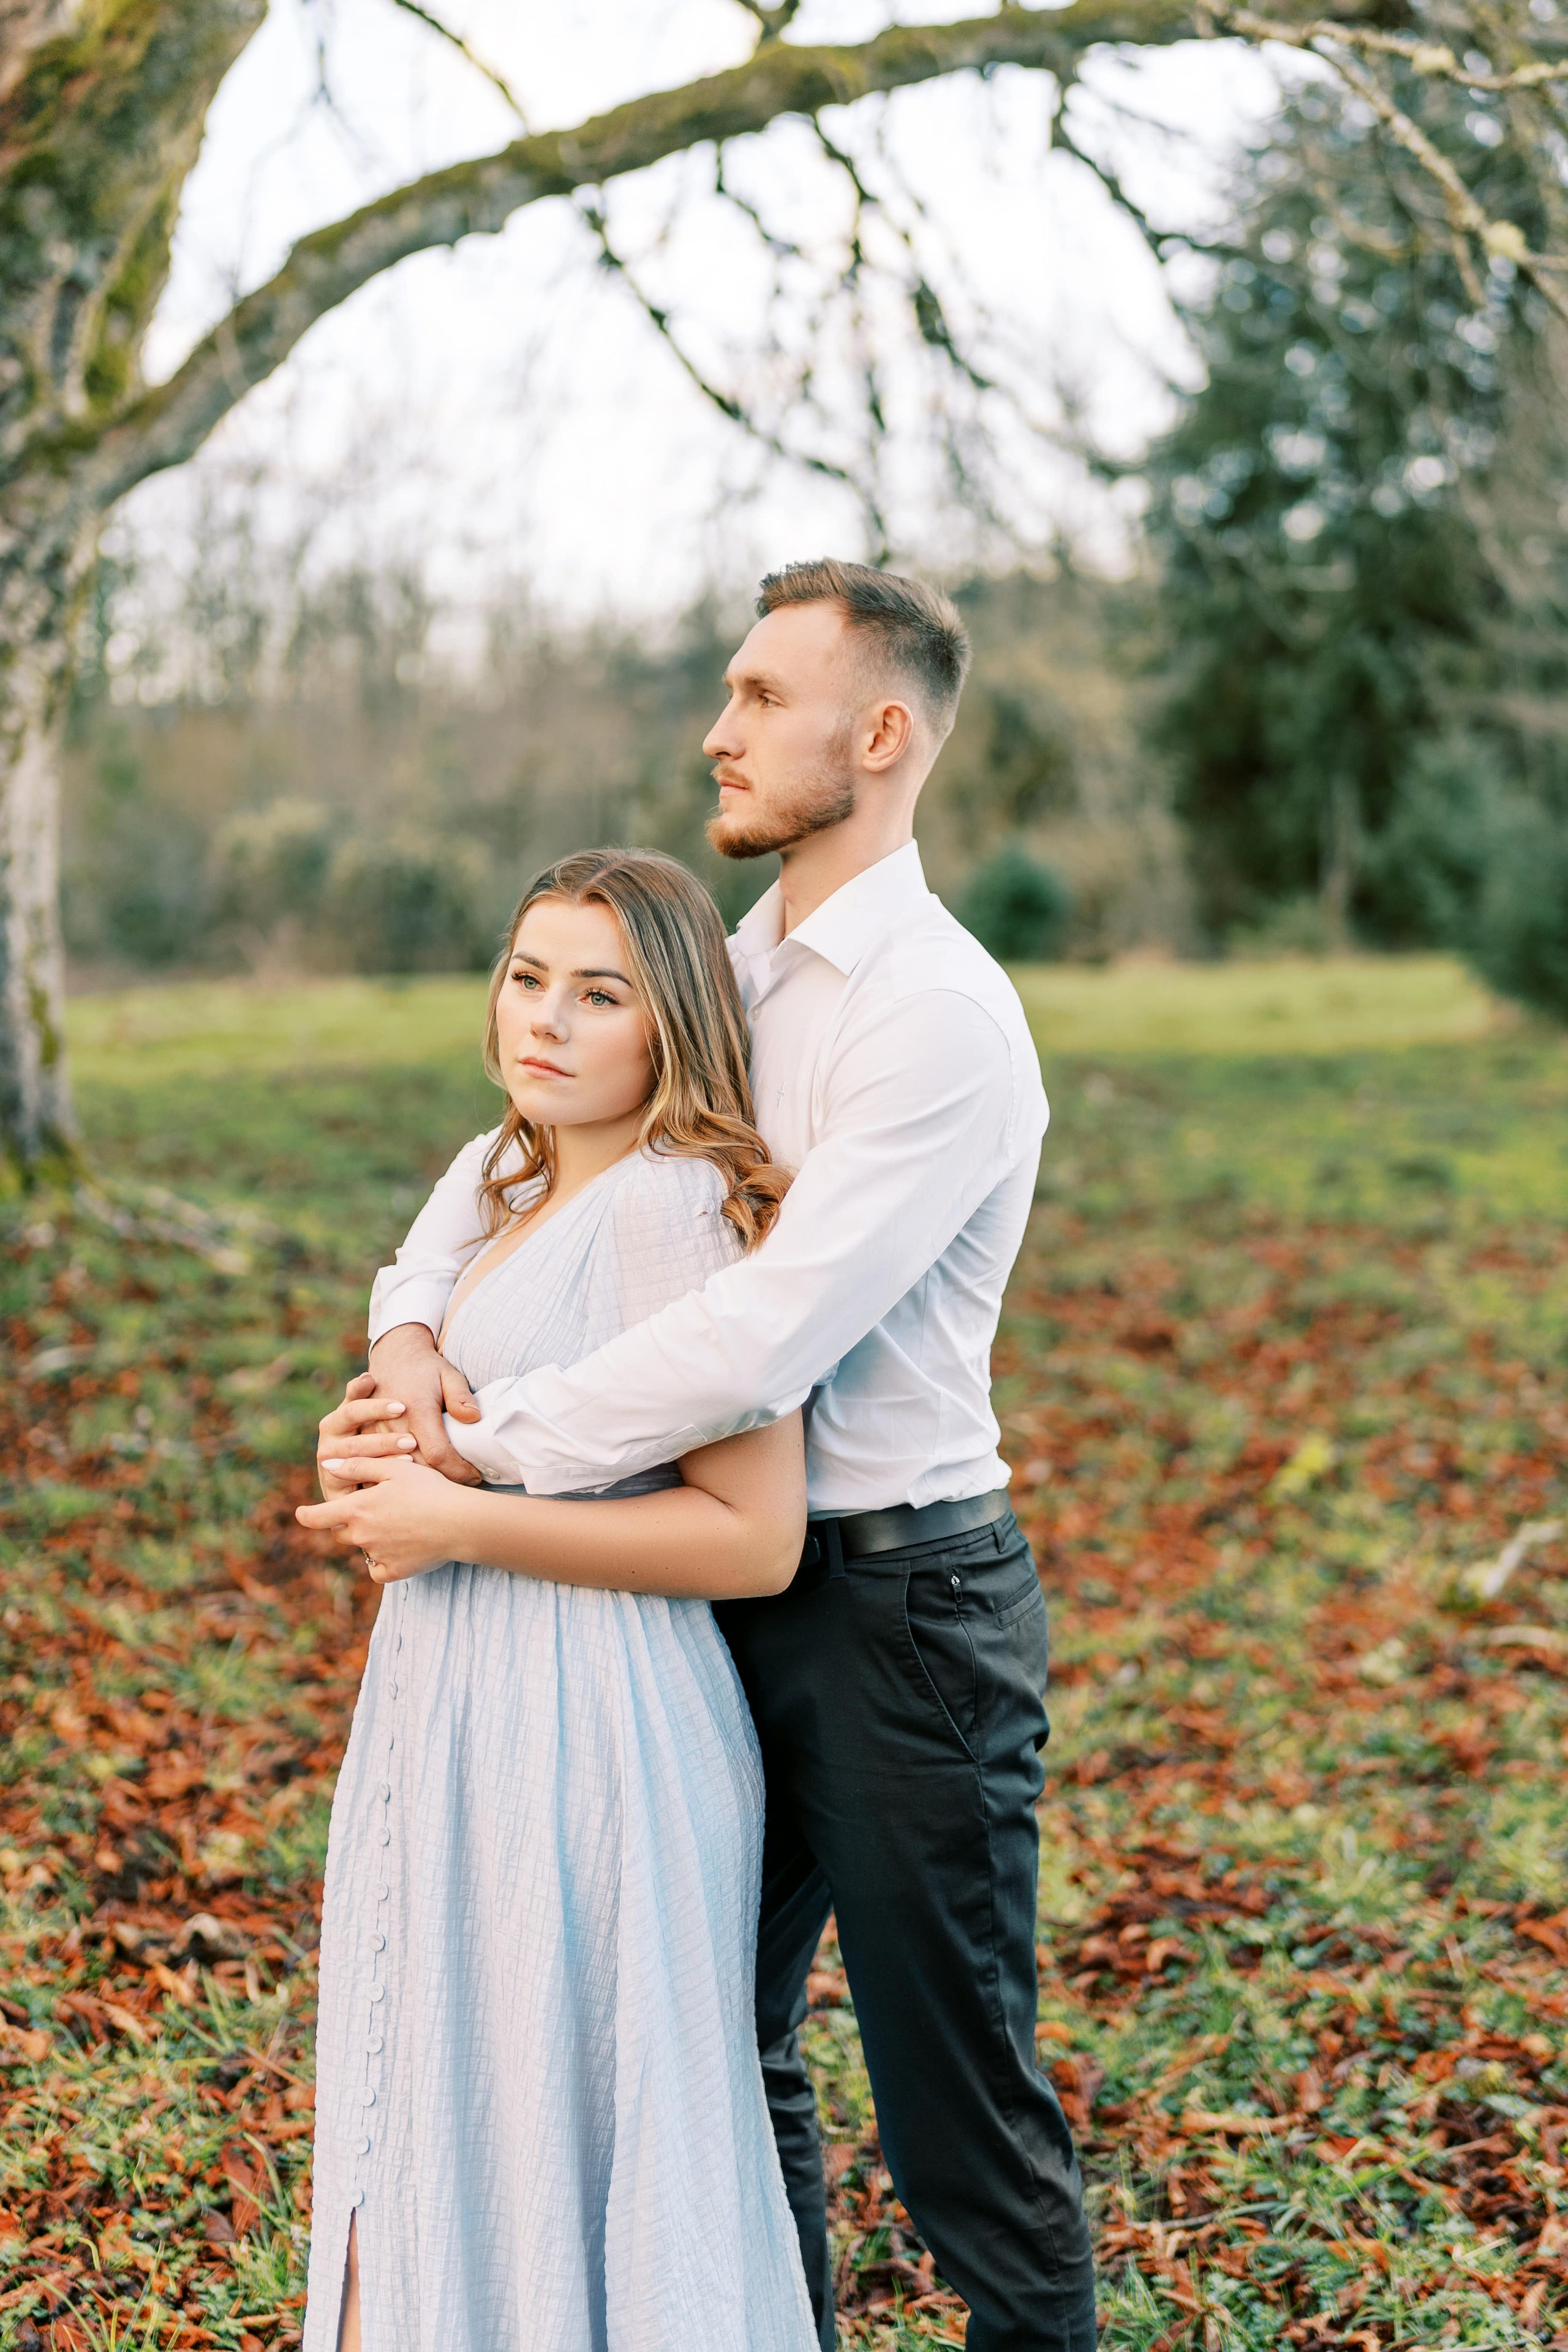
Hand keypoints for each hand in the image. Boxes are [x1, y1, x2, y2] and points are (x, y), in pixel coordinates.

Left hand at [296, 1455, 465, 1583]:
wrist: (459, 1523)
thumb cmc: (428, 1489)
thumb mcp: (394, 1468)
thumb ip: (358, 1465)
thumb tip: (327, 1463)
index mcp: (357, 1509)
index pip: (316, 1517)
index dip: (306, 1515)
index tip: (301, 1513)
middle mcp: (361, 1535)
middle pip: (341, 1532)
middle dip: (349, 1522)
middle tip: (371, 1510)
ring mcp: (377, 1556)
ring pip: (362, 1549)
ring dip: (369, 1539)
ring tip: (395, 1525)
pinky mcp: (394, 1572)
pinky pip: (378, 1569)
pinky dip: (383, 1561)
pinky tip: (399, 1547)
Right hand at [317, 1374, 419, 1496]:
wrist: (369, 1479)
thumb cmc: (382, 1433)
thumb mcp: (375, 1413)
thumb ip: (365, 1395)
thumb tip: (367, 1377)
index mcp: (337, 1420)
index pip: (352, 1408)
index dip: (375, 1408)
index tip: (401, 1406)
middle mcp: (328, 1443)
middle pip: (354, 1442)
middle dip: (384, 1440)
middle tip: (411, 1440)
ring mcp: (328, 1468)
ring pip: (353, 1463)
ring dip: (381, 1462)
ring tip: (410, 1460)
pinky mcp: (333, 1493)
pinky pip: (353, 1489)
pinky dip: (374, 1484)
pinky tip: (396, 1481)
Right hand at [366, 1324, 481, 1484]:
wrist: (393, 1354)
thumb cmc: (425, 1368)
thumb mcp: (449, 1375)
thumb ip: (461, 1397)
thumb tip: (474, 1418)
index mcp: (416, 1409)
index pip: (437, 1453)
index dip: (457, 1470)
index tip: (475, 1476)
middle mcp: (393, 1423)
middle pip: (419, 1466)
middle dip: (443, 1478)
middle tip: (466, 1482)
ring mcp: (376, 1431)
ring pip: (400, 1468)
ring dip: (423, 1479)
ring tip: (448, 1481)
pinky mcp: (367, 1435)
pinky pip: (384, 1462)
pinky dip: (403, 1472)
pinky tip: (422, 1477)